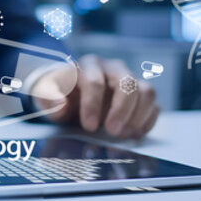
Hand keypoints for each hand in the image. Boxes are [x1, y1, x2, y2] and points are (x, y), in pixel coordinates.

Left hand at [33, 55, 157, 137]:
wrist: (71, 95)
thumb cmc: (59, 94)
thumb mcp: (46, 97)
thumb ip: (49, 99)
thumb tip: (60, 104)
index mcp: (88, 65)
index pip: (95, 81)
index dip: (93, 104)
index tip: (88, 126)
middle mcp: (113, 69)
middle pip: (127, 83)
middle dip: (122, 110)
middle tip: (113, 132)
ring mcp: (130, 80)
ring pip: (146, 91)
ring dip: (138, 115)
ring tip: (124, 135)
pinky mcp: (140, 94)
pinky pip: (154, 104)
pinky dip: (148, 120)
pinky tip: (134, 133)